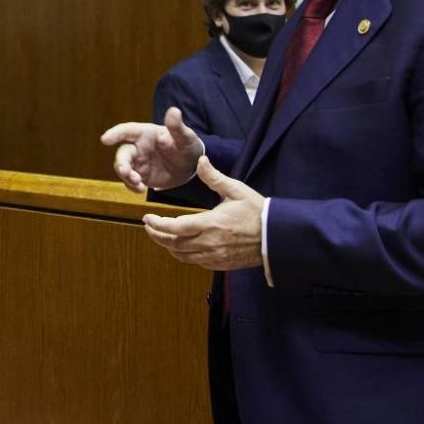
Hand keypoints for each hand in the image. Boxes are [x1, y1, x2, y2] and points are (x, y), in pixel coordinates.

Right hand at [103, 106, 203, 192]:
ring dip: (127, 177)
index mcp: (145, 134)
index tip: (105, 139)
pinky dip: (132, 186)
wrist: (190, 166)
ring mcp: (138, 162)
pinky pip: (130, 181)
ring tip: (139, 184)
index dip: (115, 134)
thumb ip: (177, 126)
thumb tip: (174, 111)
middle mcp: (138, 147)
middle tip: (125, 172)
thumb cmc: (186, 145)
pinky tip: (141, 189)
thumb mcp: (185, 137)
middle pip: (123, 153)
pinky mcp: (140, 175)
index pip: (127, 131)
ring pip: (123, 168)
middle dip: (121, 163)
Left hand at [142, 156, 265, 271]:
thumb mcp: (236, 190)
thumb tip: (201, 160)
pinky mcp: (220, 264)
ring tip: (161, 235)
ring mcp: (214, 256)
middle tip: (149, 226)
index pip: (174, 228)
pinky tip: (181, 245)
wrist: (276, 237)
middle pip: (173, 244)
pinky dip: (183, 254)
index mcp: (210, 224)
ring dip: (168, 246)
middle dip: (157, 236)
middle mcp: (209, 243)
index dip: (157, 225)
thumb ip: (214, 177)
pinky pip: (195, 261)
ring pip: (182, 256)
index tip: (147, 218)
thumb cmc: (257, 211)